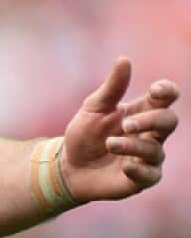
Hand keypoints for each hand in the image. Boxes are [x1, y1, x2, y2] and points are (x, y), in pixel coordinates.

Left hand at [61, 56, 179, 201]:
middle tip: (126, 124)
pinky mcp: (141, 178)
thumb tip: (124, 59)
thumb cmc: (85, 135)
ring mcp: (148, 157)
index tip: (156, 90)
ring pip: (156, 149)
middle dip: (151, 120)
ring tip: (110, 143)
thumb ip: (111, 88)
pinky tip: (126, 166)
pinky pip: (151, 174)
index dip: (167, 92)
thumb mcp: (94, 108)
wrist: (69, 167)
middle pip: (169, 121)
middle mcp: (150, 134)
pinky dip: (140, 170)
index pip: (166, 99)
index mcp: (141, 112)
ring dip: (133, 146)